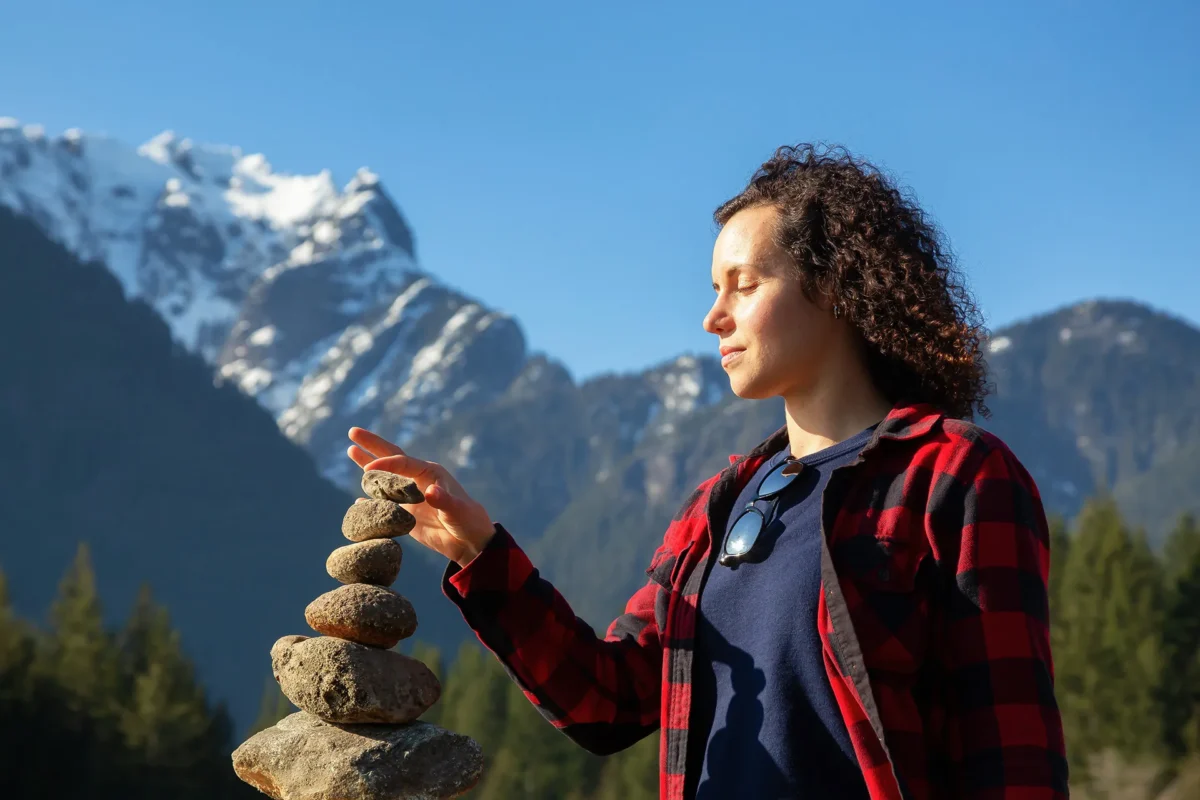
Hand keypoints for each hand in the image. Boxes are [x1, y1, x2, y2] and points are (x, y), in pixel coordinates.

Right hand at [346, 427, 495, 566]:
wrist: (470, 543)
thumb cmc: (469, 521)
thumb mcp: (458, 511)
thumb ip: (444, 501)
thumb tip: (430, 492)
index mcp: (430, 473)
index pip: (402, 462)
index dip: (385, 464)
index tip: (368, 468)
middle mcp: (417, 480)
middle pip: (391, 457)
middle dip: (372, 445)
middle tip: (353, 431)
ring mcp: (410, 496)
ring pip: (384, 478)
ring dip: (367, 465)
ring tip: (351, 450)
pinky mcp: (406, 514)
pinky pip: (384, 504)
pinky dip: (370, 502)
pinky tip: (358, 500)